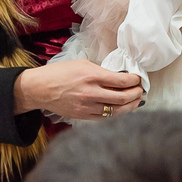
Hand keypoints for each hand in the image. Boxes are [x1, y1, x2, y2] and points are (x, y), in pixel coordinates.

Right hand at [14, 60, 144, 120]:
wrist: (40, 89)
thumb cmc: (59, 73)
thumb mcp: (82, 64)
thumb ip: (101, 71)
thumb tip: (118, 77)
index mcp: (91, 76)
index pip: (122, 80)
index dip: (135, 80)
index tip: (138, 79)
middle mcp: (91, 93)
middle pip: (123, 97)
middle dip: (136, 94)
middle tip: (141, 90)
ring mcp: (87, 107)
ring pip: (117, 110)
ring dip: (130, 106)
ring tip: (136, 101)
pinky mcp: (83, 116)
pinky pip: (105, 117)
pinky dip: (116, 113)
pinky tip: (122, 109)